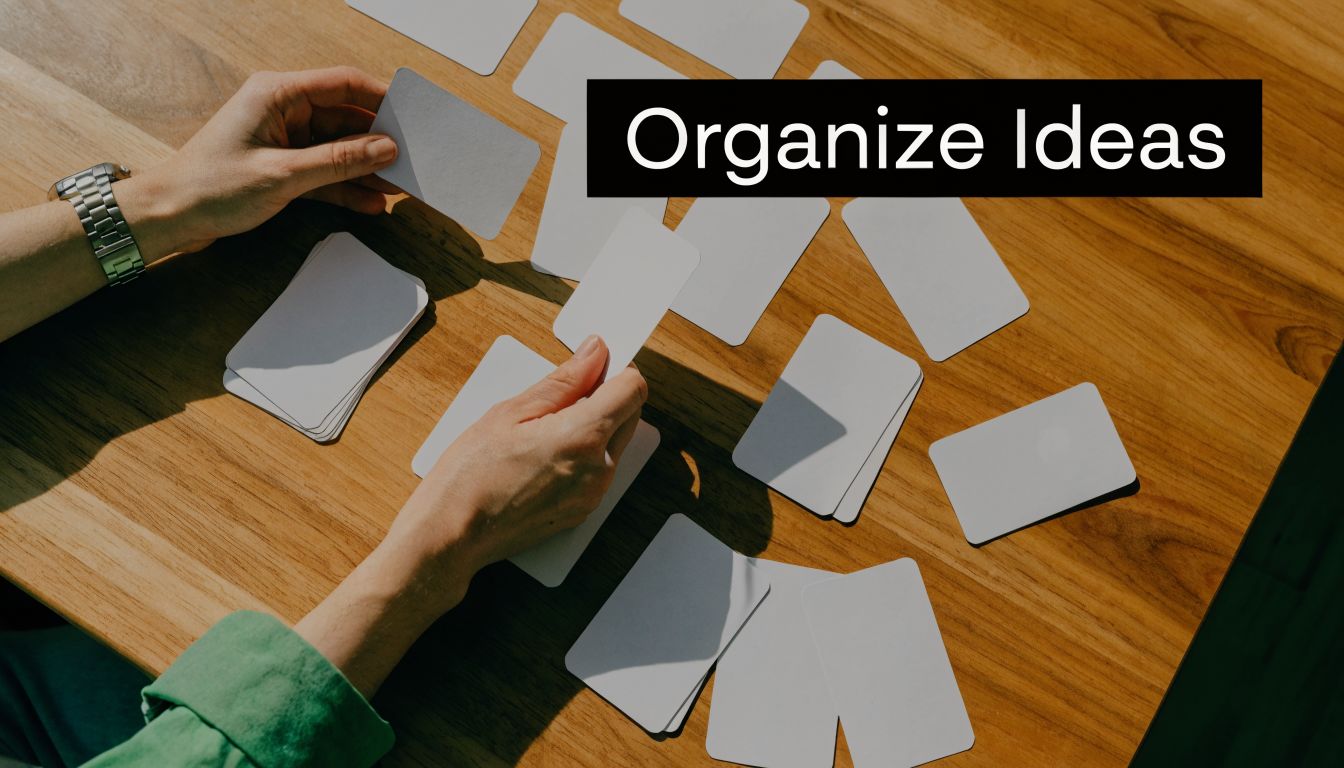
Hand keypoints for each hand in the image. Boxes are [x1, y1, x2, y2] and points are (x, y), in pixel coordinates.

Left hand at [116, 66, 398, 261]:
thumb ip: (339, 162)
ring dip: (366, 169)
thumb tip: (386, 148)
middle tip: (412, 160)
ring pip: (339, 149)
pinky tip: (371, 202)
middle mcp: (283, 110)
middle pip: (346, 118)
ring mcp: (284, 140)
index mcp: (277, 94)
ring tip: (398, 187)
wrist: (169, 217)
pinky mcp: (283, 167)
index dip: (381, 99)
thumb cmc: (210, 187)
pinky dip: (346, 187)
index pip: (342, 84)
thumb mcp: (284, 175)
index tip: (412, 117)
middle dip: (378, 142)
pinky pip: (325, 173)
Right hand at [295, 336, 646, 695]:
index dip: (617, 369)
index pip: (633, 389)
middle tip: (562, 392)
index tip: (595, 362)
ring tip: (543, 429)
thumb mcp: (511, 412)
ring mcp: (593, 494)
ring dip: (595, 426)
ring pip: (615, 443)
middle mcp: (599, 469)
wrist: (451, 535)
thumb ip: (563, 381)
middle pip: (630, 415)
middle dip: (606, 396)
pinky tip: (543, 455)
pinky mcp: (583, 511)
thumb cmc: (469, 475)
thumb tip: (595, 354)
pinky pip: (598, 470)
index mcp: (583, 436)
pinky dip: (583, 454)